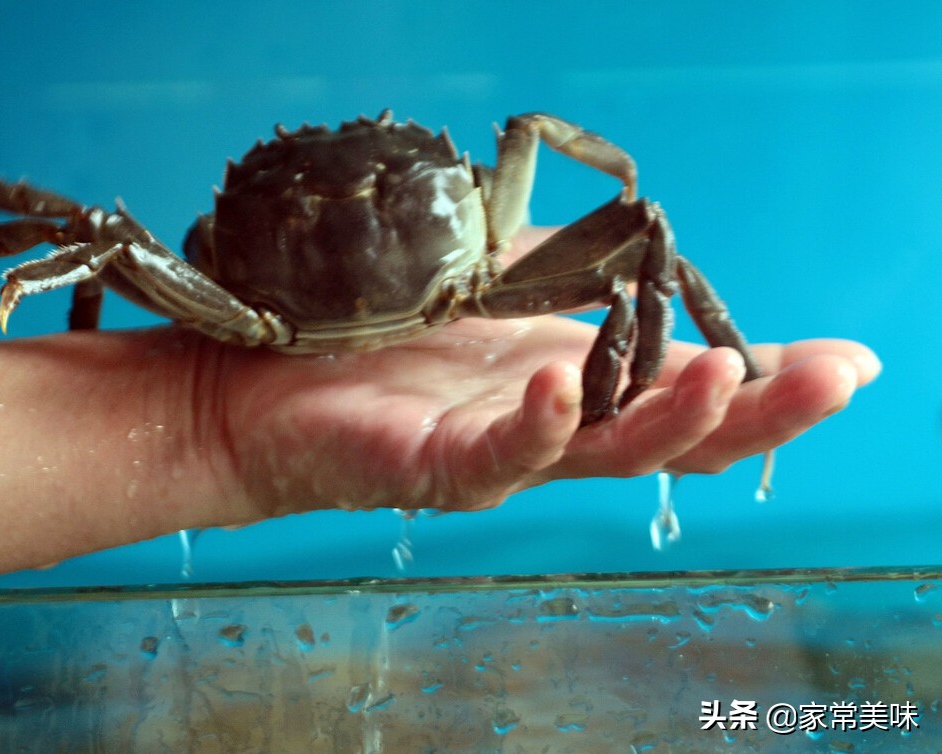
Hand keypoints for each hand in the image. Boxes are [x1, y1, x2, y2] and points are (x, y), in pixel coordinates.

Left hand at [203, 229, 879, 514]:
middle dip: (754, 411)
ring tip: (716, 377)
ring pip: (600, 454)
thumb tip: (638, 244)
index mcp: (570, 377)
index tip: (846, 361)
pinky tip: (562, 383)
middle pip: (669, 434)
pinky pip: (493, 455)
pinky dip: (534, 421)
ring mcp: (493, 451)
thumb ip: (559, 267)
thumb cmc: (373, 330)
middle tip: (830, 381)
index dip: (763, 380)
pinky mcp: (428, 466)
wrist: (258, 382)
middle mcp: (547, 424)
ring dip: (666, 420)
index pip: (681, 385)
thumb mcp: (484, 278)